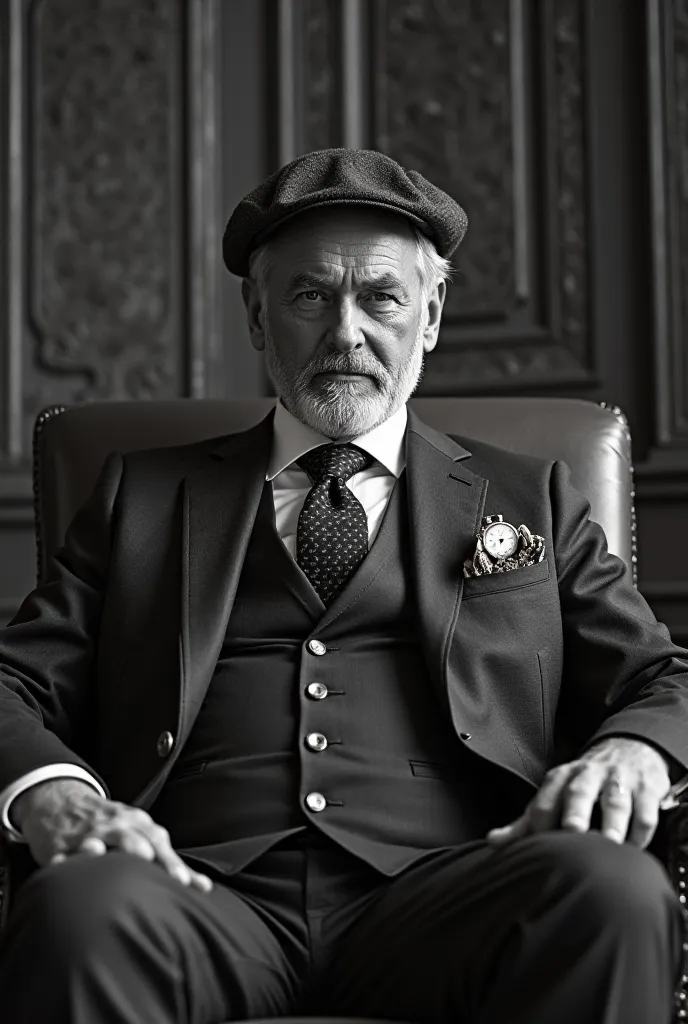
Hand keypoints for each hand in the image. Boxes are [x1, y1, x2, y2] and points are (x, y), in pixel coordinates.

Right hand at [11, 778, 212, 890]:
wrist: (61, 801)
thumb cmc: (112, 824)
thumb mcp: (139, 834)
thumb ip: (167, 861)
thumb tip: (204, 887)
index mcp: (137, 825)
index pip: (160, 843)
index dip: (174, 863)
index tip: (189, 884)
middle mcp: (117, 824)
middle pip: (138, 839)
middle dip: (153, 855)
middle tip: (171, 878)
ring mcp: (90, 831)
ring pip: (106, 836)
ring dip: (120, 845)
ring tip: (135, 857)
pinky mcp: (62, 843)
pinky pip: (65, 851)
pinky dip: (68, 859)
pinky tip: (70, 865)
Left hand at [487, 737, 672, 848]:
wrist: (628, 751)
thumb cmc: (584, 784)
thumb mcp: (554, 796)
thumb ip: (525, 823)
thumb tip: (493, 842)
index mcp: (559, 780)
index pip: (544, 802)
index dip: (540, 824)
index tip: (539, 850)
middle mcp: (586, 776)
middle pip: (578, 793)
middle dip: (575, 813)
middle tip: (573, 832)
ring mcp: (617, 781)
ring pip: (614, 801)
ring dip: (613, 823)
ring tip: (611, 844)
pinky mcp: (646, 788)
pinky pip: (645, 811)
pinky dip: (641, 832)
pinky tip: (635, 847)